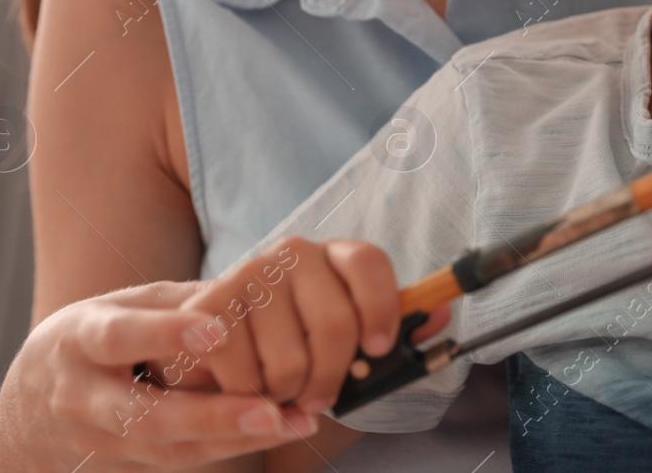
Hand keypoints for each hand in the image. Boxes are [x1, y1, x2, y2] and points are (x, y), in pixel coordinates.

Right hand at [0, 280, 329, 470]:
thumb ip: (179, 300)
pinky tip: (284, 428)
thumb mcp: (120, 306)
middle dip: (209, 416)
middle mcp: (84, 398)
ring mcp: (101, 443)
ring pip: (169, 450)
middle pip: (147, 415)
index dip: (165, 335)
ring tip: (292, 421)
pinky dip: (234, 446)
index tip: (217, 332)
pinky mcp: (124, 470)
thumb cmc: (94, 340)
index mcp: (81, 340)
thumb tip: (250, 283)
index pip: (120, 337)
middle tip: (268, 409)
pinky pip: (181, 464)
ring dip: (235, 438)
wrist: (27, 414)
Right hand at [180, 237, 450, 416]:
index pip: (370, 263)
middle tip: (320, 398)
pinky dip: (248, 396)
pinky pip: (242, 371)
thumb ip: (397, 329)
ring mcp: (250, 273)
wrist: (220, 336)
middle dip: (332, 378)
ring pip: (290, 361)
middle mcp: (295, 253)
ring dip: (288, 394)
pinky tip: (247, 386)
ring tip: (280, 388)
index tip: (379, 348)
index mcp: (337, 256)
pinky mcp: (208, 303)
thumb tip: (442, 313)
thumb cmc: (299, 339)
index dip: (382, 308)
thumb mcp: (350, 335)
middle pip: (337, 323)